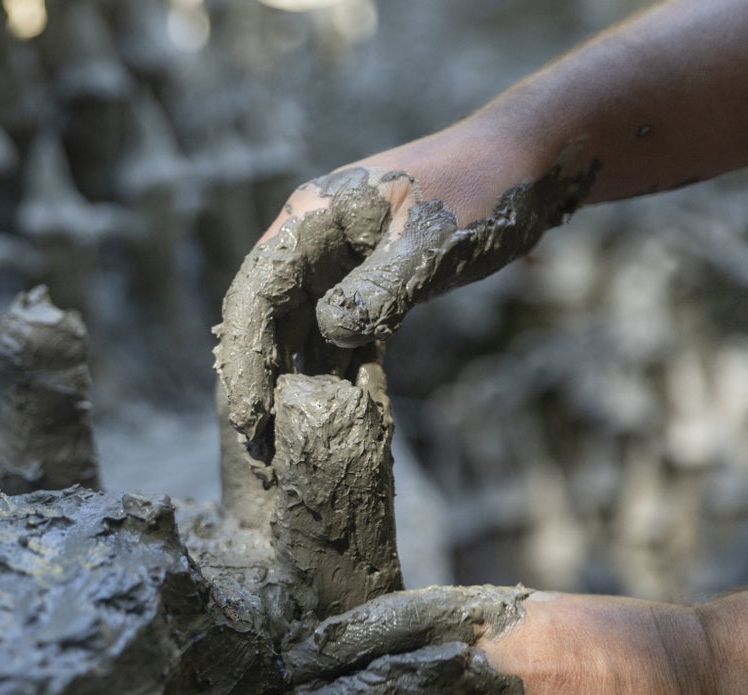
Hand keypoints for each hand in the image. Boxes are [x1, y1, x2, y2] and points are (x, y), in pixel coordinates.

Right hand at [213, 125, 593, 461]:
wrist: (532, 163)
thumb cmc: (482, 185)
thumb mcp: (428, 239)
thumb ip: (377, 288)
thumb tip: (329, 335)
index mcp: (312, 217)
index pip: (256, 290)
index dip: (244, 352)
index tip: (247, 411)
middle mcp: (314, 243)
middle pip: (267, 318)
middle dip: (257, 380)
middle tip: (255, 446)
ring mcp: (340, 267)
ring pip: (297, 333)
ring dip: (289, 387)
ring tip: (279, 447)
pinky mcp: (370, 287)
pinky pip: (338, 338)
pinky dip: (333, 376)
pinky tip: (330, 420)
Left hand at [278, 586, 719, 694]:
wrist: (696, 675)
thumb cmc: (594, 641)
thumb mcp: (517, 613)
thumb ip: (452, 632)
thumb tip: (369, 652)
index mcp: (485, 617)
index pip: (383, 626)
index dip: (325, 646)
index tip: (287, 664)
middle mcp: (498, 666)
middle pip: (386, 693)